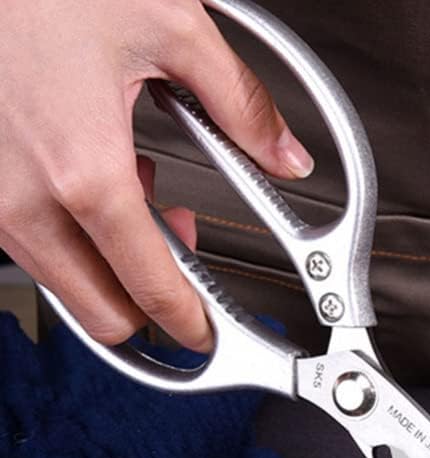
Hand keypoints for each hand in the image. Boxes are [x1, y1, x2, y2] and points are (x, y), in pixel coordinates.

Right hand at [0, 0, 312, 350]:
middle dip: (148, 308)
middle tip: (181, 270)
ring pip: (60, 281)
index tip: (209, 336)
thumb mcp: (166, 24)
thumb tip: (284, 153)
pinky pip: (25, 238)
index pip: (149, 292)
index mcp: (83, 172)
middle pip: (99, 314)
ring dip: (107, 266)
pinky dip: (67, 230)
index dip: (191, 326)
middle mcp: (22, 196)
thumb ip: (239, 102)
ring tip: (140, 196)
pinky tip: (91, 173)